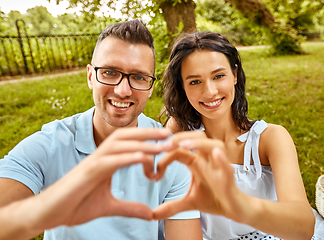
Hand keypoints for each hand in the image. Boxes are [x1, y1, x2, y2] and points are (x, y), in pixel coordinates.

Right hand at [29, 128, 171, 230]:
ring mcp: (94, 162)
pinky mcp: (88, 171)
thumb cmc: (76, 205)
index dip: (148, 144)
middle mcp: (101, 156)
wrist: (50, 212)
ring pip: (121, 144)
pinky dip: (128, 156)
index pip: (130, 144)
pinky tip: (144, 156)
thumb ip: (130, 208)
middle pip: (128, 136)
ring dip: (144, 142)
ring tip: (165, 143)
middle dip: (150, 133)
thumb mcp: (109, 207)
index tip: (166, 148)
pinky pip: (111, 160)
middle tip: (171, 133)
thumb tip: (150, 214)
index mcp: (107, 161)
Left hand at [153, 131, 244, 220]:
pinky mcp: (229, 178)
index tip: (153, 174)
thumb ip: (172, 206)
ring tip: (183, 145)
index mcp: (197, 162)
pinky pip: (227, 166)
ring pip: (213, 145)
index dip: (165, 157)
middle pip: (197, 137)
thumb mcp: (189, 202)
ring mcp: (219, 167)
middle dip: (180, 137)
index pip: (179, 151)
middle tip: (164, 146)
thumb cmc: (214, 199)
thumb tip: (153, 214)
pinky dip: (222, 160)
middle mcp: (208, 160)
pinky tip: (216, 154)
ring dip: (198, 143)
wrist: (234, 210)